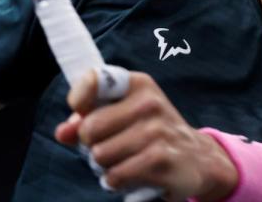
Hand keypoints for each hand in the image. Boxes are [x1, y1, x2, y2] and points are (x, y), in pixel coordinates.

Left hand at [55, 68, 238, 201]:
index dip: (78, 100)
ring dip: (104, 167)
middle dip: (91, 144)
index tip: (82, 112)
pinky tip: (130, 176)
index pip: (92, 80)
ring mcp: (158, 131)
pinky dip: (116, 181)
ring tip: (123, 162)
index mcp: (138, 84)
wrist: (199, 158)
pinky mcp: (161, 160)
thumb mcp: (123, 116)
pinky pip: (115, 176)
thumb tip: (63, 133)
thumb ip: (87, 119)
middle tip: (110, 147)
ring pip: (100, 156)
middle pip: (89, 129)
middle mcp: (149, 103)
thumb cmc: (152, 134)